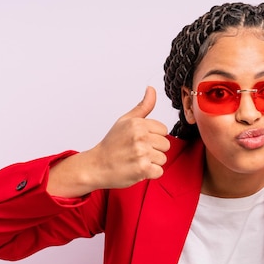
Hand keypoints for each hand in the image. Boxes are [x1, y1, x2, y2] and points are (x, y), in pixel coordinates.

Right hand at [47, 86, 169, 196]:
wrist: (96, 166)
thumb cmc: (111, 144)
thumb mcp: (125, 121)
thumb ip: (143, 107)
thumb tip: (151, 89)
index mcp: (138, 123)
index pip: (164, 130)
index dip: (153, 137)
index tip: (139, 141)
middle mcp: (140, 136)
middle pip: (166, 145)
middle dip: (154, 150)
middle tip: (137, 152)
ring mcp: (142, 153)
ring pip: (163, 159)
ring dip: (152, 163)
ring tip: (136, 161)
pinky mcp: (143, 169)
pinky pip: (159, 172)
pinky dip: (150, 174)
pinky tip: (138, 170)